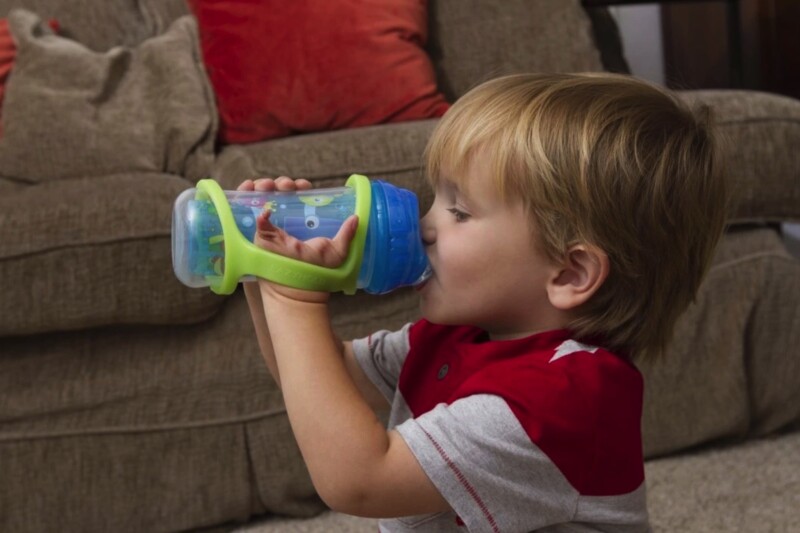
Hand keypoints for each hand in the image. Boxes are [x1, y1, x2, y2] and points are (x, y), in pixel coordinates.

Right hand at [237, 177, 358, 302]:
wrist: (298, 286)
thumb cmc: (317, 271)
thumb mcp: (336, 251)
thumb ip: (346, 235)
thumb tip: (356, 218)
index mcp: (303, 221)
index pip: (299, 195)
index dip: (300, 186)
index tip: (304, 185)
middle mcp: (286, 220)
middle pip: (280, 192)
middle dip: (282, 183)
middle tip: (288, 186)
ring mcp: (271, 225)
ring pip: (263, 196)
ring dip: (264, 185)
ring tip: (268, 185)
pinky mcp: (259, 232)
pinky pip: (251, 211)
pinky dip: (248, 197)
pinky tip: (253, 189)